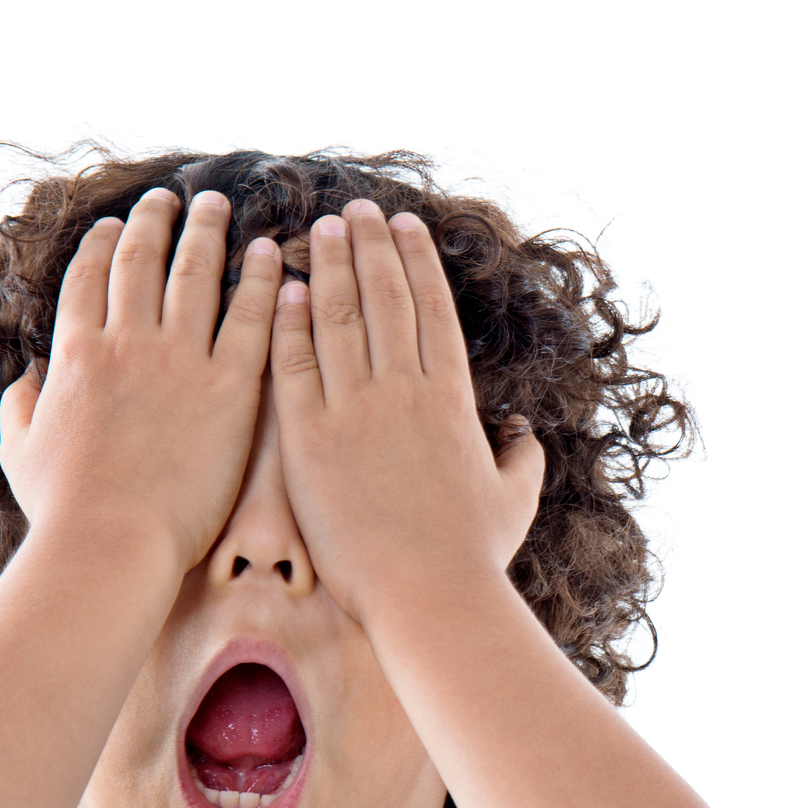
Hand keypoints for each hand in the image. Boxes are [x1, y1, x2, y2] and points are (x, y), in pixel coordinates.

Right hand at [0, 187, 282, 570]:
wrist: (111, 543)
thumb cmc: (64, 511)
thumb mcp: (21, 451)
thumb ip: (23, 405)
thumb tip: (27, 378)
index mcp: (74, 354)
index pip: (89, 278)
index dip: (103, 244)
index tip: (116, 225)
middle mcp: (126, 342)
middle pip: (142, 261)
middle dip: (156, 221)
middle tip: (172, 199)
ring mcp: (179, 361)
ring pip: (195, 274)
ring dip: (206, 232)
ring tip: (218, 206)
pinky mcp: (229, 389)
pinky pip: (251, 319)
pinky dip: (261, 279)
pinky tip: (270, 253)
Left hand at [267, 201, 543, 625]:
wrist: (428, 597)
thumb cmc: (475, 558)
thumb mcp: (515, 499)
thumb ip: (521, 457)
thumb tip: (522, 432)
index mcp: (453, 400)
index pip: (433, 310)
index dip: (417, 262)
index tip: (404, 227)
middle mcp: (406, 392)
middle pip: (385, 297)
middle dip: (370, 246)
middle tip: (355, 210)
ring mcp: (357, 411)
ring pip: (340, 317)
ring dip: (330, 267)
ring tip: (320, 231)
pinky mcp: (312, 440)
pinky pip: (296, 365)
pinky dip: (291, 322)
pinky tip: (285, 290)